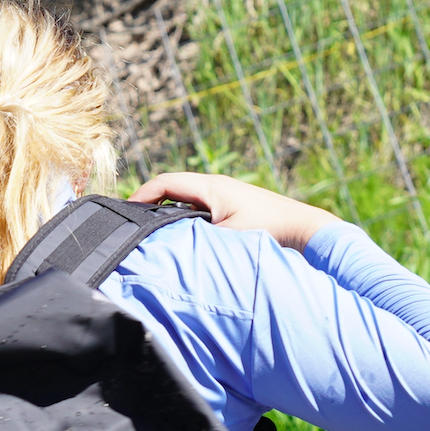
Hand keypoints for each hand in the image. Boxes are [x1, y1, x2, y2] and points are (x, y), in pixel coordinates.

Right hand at [130, 171, 339, 251]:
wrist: (305, 231)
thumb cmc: (269, 231)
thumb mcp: (228, 238)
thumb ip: (195, 240)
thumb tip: (167, 248)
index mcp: (211, 187)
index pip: (165, 182)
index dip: (141, 196)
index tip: (125, 214)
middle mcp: (215, 186)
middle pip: (171, 188)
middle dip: (148, 204)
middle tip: (130, 224)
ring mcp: (223, 196)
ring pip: (184, 199)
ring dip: (165, 212)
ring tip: (149, 232)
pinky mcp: (230, 208)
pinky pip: (197, 209)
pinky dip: (182, 219)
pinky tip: (179, 239)